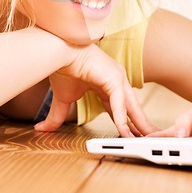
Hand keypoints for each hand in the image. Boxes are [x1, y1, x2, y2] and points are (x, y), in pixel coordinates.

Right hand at [34, 43, 156, 136]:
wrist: (59, 52)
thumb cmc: (63, 67)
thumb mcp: (63, 98)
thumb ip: (58, 115)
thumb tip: (42, 129)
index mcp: (107, 83)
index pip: (121, 107)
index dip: (126, 122)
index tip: (132, 135)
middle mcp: (116, 80)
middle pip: (132, 108)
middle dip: (141, 124)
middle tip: (149, 139)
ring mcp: (117, 78)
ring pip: (131, 107)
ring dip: (138, 125)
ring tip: (144, 141)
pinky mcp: (114, 78)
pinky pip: (119, 103)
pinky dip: (122, 118)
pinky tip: (124, 131)